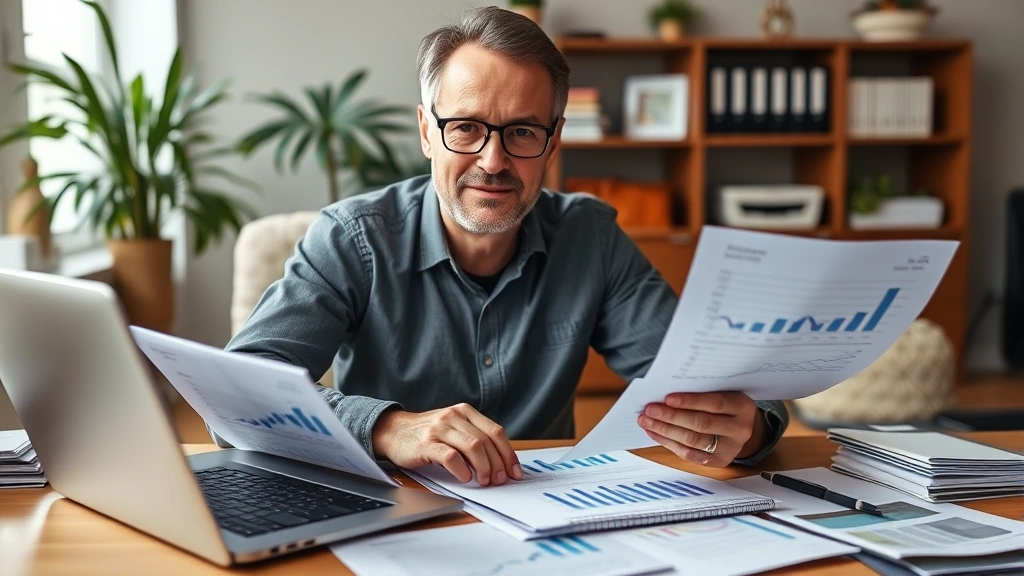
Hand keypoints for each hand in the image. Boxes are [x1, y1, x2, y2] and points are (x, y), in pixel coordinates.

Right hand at [371, 403, 521, 485]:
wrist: (393, 431)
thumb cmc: (427, 434)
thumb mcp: (453, 428)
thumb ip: (474, 437)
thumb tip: (500, 462)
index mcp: (465, 412)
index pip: (496, 431)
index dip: (508, 453)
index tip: (515, 471)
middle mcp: (454, 416)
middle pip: (487, 441)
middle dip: (498, 464)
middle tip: (500, 480)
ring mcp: (440, 429)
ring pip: (473, 447)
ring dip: (483, 467)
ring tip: (484, 481)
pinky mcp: (427, 443)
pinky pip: (451, 457)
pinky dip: (462, 470)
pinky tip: (465, 478)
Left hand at [637, 392, 766, 466]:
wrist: (741, 427)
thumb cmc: (726, 404)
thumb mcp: (723, 392)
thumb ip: (702, 392)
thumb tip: (666, 395)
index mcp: (742, 407)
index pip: (715, 403)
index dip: (690, 401)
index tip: (667, 399)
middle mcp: (740, 429)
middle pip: (701, 424)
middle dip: (671, 417)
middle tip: (649, 410)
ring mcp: (730, 448)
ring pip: (693, 441)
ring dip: (665, 431)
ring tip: (646, 421)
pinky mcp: (718, 461)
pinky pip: (690, 454)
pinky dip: (669, 443)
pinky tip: (655, 433)